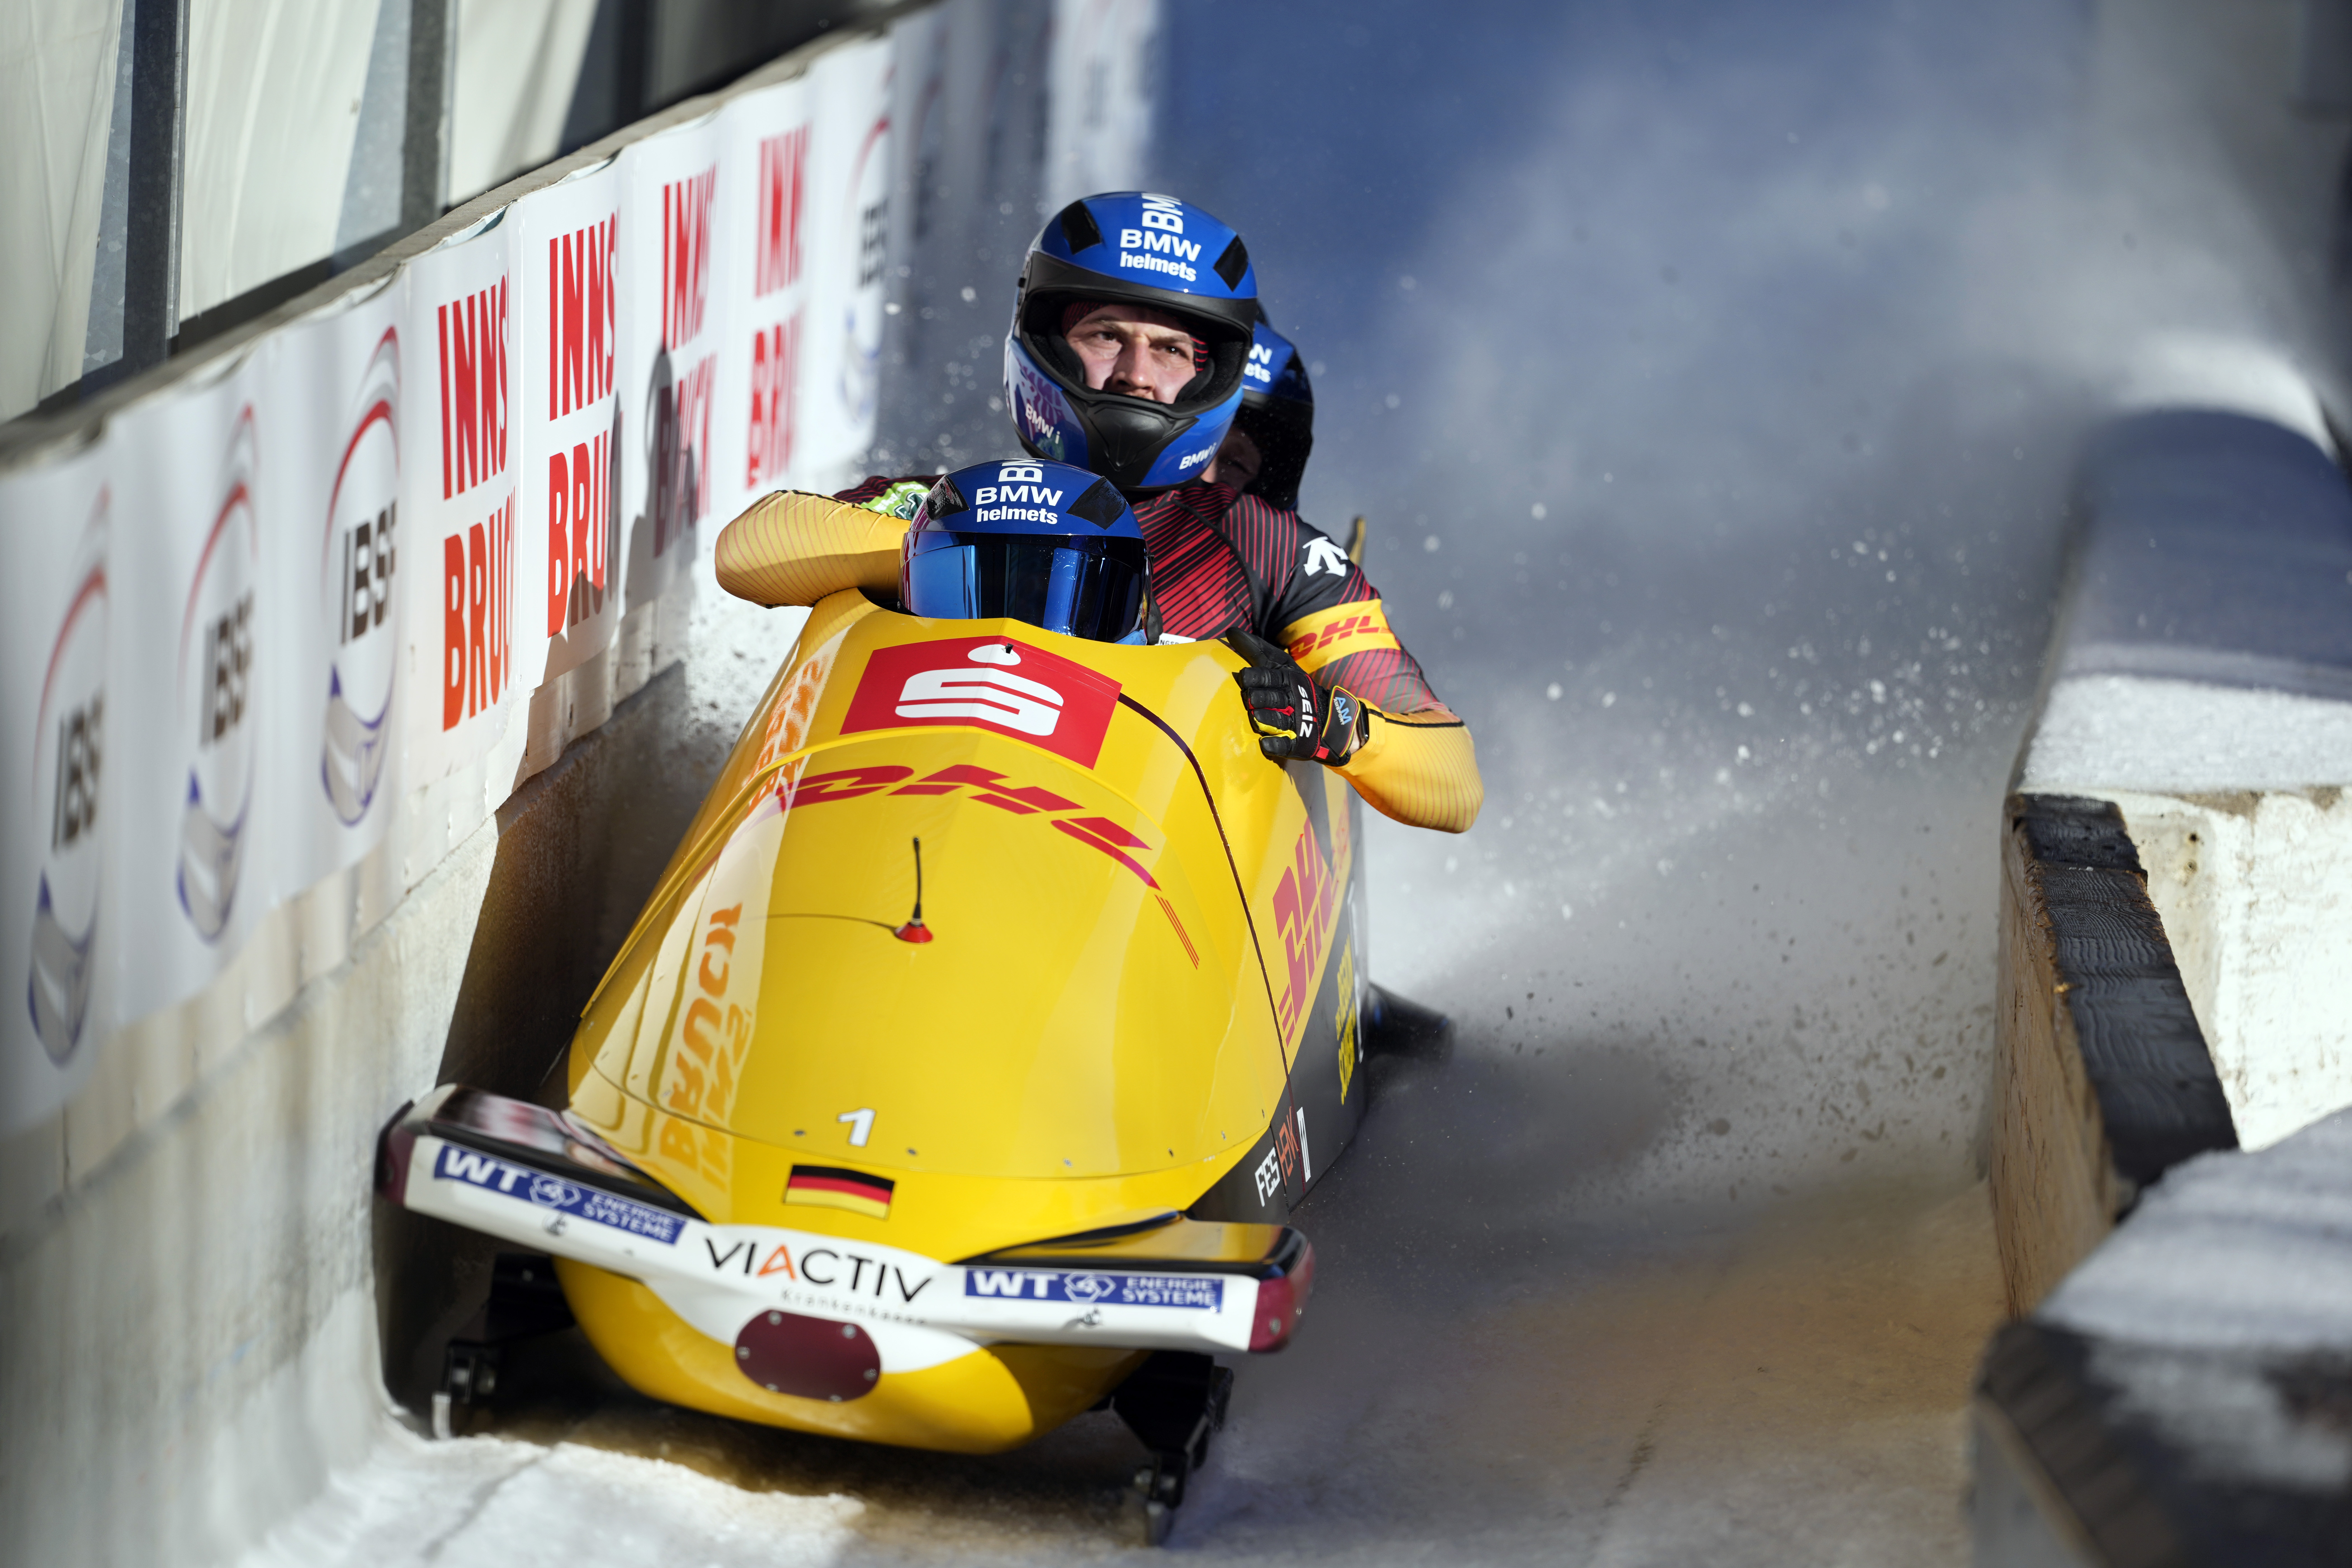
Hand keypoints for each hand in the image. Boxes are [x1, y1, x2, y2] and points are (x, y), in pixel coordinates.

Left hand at [1227, 629, 1366, 764]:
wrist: (1326, 717)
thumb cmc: (1292, 686)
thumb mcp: (1279, 665)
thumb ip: (1256, 650)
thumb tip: (1230, 631)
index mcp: (1288, 679)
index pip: (1271, 676)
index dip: (1257, 676)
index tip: (1243, 676)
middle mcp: (1293, 699)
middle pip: (1273, 698)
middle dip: (1261, 697)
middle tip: (1249, 697)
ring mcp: (1297, 723)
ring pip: (1279, 720)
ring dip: (1267, 718)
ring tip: (1256, 716)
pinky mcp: (1298, 743)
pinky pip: (1287, 745)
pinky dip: (1276, 745)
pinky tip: (1265, 745)